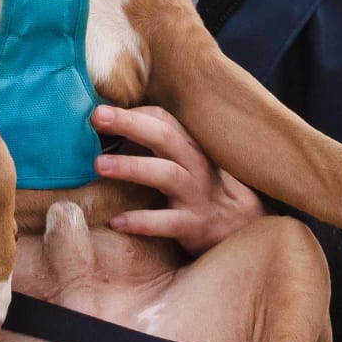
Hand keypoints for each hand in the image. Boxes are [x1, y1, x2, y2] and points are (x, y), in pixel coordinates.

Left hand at [92, 104, 264, 254]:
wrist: (244, 230)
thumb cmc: (204, 191)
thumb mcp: (187, 164)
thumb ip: (158, 147)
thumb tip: (113, 133)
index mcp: (190, 147)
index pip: (164, 119)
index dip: (134, 112)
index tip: (102, 111)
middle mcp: (195, 165)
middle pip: (164, 137)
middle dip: (130, 123)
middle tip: (97, 116)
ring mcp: (196, 195)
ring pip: (166, 174)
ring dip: (132, 166)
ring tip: (99, 165)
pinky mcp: (195, 225)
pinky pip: (167, 222)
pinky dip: (142, 221)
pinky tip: (117, 221)